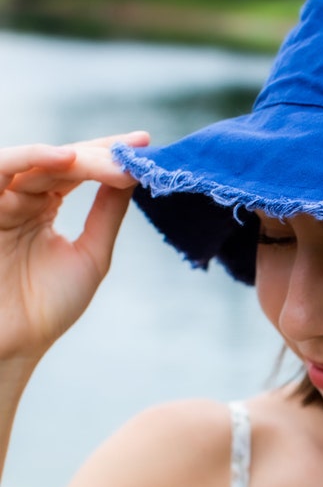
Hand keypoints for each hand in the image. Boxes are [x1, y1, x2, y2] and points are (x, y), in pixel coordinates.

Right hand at [0, 132, 148, 362]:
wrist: (15, 344)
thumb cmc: (49, 306)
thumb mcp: (91, 254)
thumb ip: (107, 213)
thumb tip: (132, 176)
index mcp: (44, 206)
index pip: (77, 168)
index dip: (108, 153)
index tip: (144, 143)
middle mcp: (21, 198)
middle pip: (62, 160)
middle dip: (101, 154)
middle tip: (135, 154)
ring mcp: (0, 202)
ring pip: (37, 162)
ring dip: (76, 156)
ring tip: (110, 159)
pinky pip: (0, 171)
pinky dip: (30, 158)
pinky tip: (66, 157)